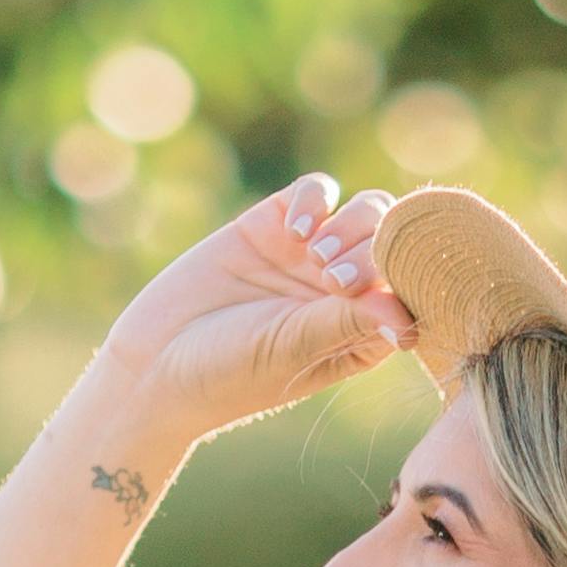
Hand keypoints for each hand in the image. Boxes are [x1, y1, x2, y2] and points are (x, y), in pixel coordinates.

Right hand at [89, 176, 422, 449]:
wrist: (153, 363)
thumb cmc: (229, 374)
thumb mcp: (294, 350)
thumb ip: (349, 322)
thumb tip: (409, 316)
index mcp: (365, 334)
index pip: (413, 291)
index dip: (409, 278)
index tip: (381, 289)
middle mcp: (346, 292)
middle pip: (393, 245)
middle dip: (374, 252)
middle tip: (334, 279)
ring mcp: (311, 255)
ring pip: (364, 212)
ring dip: (351, 226)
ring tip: (315, 256)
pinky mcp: (274, 225)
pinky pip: (317, 191)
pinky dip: (316, 199)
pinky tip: (295, 229)